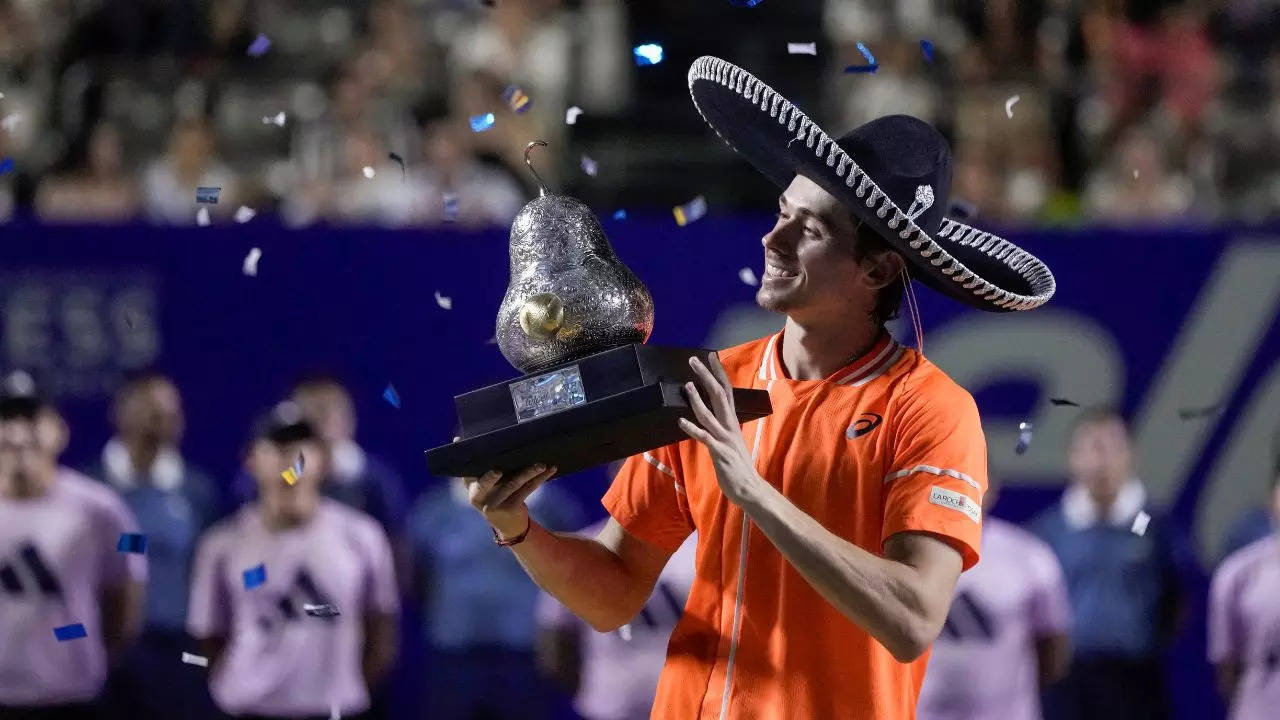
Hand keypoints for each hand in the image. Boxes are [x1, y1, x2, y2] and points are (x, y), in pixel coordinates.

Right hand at [457, 440, 556, 536]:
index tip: (471, 459)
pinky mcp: (513, 507)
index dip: (469, 467)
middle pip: (486, 484)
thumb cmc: (495, 495)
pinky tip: (550, 470)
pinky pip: (527, 489)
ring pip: (513, 484)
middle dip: (490, 477)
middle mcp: (480, 498)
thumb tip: (458, 437)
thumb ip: (478, 465)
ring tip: (540, 464)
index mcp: (471, 488)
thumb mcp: (484, 485)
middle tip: (498, 470)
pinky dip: (539, 478)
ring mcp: (496, 504)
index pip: (467, 476)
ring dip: (528, 472)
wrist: (509, 526)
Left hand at [677, 354, 761, 503]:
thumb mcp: (730, 441)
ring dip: (697, 399)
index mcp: (732, 422)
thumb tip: (713, 415)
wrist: (750, 489)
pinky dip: (692, 429)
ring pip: (710, 414)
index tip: (711, 356)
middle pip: (719, 395)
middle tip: (693, 360)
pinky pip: (705, 437)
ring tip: (686, 385)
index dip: (718, 372)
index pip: (727, 390)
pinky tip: (680, 421)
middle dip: (706, 376)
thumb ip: (723, 427)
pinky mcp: (719, 452)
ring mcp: (725, 439)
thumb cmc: (737, 466)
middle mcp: (730, 426)